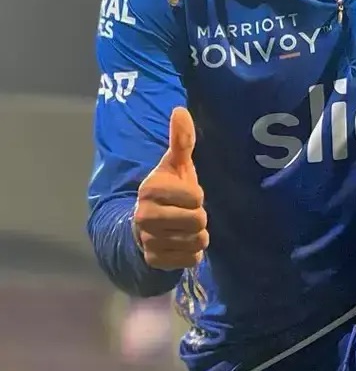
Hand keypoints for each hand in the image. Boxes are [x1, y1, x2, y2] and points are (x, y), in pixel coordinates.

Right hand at [133, 107, 207, 268]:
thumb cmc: (167, 192)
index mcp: (150, 189)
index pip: (195, 197)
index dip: (196, 196)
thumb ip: (180, 141)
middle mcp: (145, 216)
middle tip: (186, 213)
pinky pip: (191, 260)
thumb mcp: (174, 166)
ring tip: (183, 228)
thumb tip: (181, 110)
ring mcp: (148, 240)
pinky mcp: (154, 260)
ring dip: (196, 236)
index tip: (185, 195)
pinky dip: (191, 253)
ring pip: (196, 242)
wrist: (143, 226)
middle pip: (198, 221)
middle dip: (198, 218)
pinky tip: (180, 244)